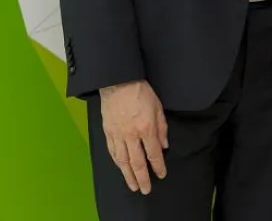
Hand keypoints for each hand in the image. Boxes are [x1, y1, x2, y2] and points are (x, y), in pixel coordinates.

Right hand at [99, 80, 167, 194]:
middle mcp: (131, 135)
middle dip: (142, 178)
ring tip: (132, 185)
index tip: (161, 174)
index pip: (153, 153)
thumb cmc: (141, 92)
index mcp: (146, 129)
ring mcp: (118, 135)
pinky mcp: (108, 133)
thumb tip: (164, 145)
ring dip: (128, 175)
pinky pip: (112, 152)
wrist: (118, 83)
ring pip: (123, 161)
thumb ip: (162, 128)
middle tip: (145, 189)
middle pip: (137, 162)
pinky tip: (120, 168)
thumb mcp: (158, 107)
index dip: (158, 166)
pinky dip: (117, 162)